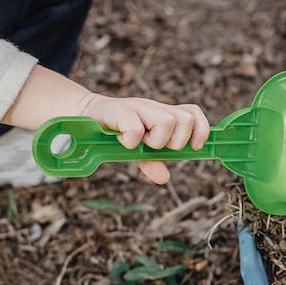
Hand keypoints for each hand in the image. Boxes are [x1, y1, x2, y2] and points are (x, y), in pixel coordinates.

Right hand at [79, 95, 210, 183]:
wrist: (84, 116)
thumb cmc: (115, 133)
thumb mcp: (137, 151)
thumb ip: (152, 162)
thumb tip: (165, 178)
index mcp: (163, 114)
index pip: (193, 112)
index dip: (200, 129)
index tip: (194, 147)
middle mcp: (154, 107)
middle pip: (186, 120)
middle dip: (175, 142)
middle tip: (154, 146)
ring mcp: (138, 106)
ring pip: (167, 122)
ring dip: (155, 141)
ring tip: (139, 143)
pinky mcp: (118, 109)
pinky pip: (136, 128)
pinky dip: (132, 141)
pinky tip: (123, 141)